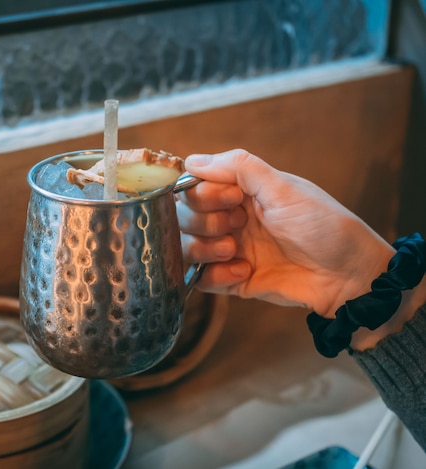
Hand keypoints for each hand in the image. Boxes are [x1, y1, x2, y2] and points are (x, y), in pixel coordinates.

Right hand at [177, 149, 395, 318]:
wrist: (348, 277)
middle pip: (184, 217)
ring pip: (186, 247)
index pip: (194, 187)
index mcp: (241, 192)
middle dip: (205, 222)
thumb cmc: (324, 226)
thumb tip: (192, 160)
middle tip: (237, 225)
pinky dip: (216, 276)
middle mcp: (229, 218)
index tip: (233, 199)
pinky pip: (200, 279)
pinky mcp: (231, 279)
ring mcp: (229, 250)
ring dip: (205, 249)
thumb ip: (239, 168)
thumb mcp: (284, 188)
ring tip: (236, 251)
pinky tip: (245, 272)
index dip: (203, 194)